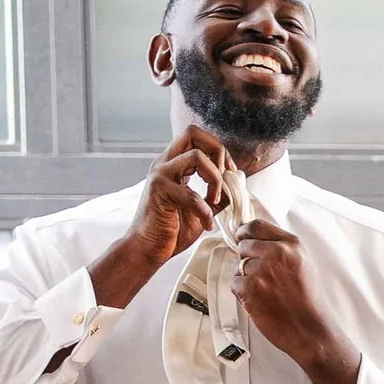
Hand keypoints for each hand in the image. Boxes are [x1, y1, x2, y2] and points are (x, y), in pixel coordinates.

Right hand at [88, 128, 233, 308]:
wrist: (147, 250)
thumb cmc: (172, 230)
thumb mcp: (202, 209)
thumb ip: (217, 194)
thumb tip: (236, 183)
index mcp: (173, 164)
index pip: (196, 136)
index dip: (218, 150)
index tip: (229, 174)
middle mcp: (164, 164)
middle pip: (193, 133)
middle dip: (218, 152)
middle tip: (224, 178)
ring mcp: (160, 175)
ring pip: (196, 157)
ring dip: (215, 180)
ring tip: (215, 202)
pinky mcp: (158, 191)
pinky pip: (192, 194)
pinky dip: (205, 212)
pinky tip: (206, 225)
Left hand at [234, 218, 362, 383]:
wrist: (310, 330)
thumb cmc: (308, 300)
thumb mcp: (304, 264)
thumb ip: (283, 248)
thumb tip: (255, 238)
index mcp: (292, 244)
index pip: (256, 226)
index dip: (245, 233)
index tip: (243, 239)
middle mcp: (276, 253)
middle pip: (243, 245)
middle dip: (247, 259)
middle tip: (261, 276)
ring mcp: (261, 270)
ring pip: (238, 265)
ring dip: (246, 278)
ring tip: (265, 293)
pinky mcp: (250, 288)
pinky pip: (234, 283)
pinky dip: (242, 293)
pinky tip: (259, 301)